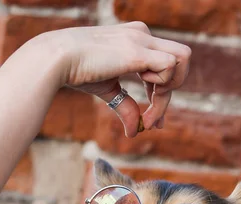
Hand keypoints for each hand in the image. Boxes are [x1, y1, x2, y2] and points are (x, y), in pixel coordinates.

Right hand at [44, 22, 190, 136]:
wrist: (58, 59)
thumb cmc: (78, 70)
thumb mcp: (108, 90)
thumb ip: (125, 106)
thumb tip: (134, 132)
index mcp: (137, 39)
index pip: (165, 67)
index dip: (162, 98)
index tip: (149, 122)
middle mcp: (143, 35)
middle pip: (180, 63)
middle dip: (169, 96)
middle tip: (151, 122)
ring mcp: (142, 40)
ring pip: (183, 59)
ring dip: (169, 90)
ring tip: (148, 109)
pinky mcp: (138, 51)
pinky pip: (170, 66)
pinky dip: (161, 86)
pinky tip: (142, 94)